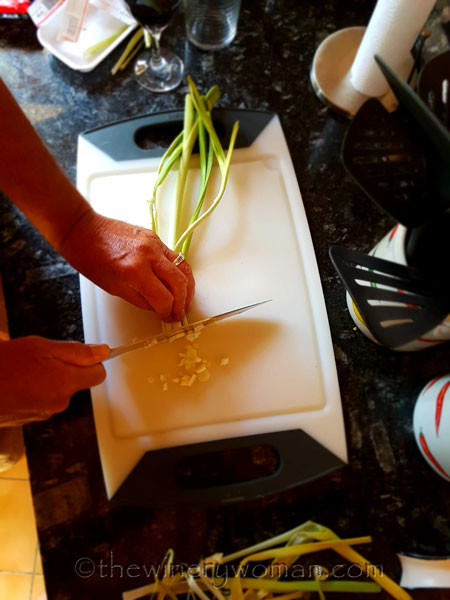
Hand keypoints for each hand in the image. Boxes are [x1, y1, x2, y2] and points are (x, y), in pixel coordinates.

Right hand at [0, 337, 108, 426]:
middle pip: (76, 382)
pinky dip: (34, 390)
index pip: (98, 374)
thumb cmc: (4, 365)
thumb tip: (103, 352)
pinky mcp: (29, 419)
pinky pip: (42, 400)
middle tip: (41, 357)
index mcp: (66, 383)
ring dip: (48, 379)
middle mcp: (59, 402)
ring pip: (58, 390)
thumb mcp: (41, 348)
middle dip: (65, 368)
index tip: (78, 353)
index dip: (91, 361)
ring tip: (24, 369)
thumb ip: (75, 352)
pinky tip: (17, 382)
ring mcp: (44, 413)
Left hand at [61, 210, 194, 321]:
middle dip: (182, 303)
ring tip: (185, 300)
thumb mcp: (113, 287)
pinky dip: (180, 272)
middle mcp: (149, 255)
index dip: (167, 312)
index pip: (163, 298)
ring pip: (183, 268)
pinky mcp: (155, 237)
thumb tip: (157, 307)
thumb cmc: (89, 258)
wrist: (82, 229)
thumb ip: (139, 299)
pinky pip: (175, 257)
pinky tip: (178, 282)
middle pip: (179, 283)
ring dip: (188, 287)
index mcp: (135, 270)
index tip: (166, 317)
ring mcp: (155, 243)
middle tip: (178, 314)